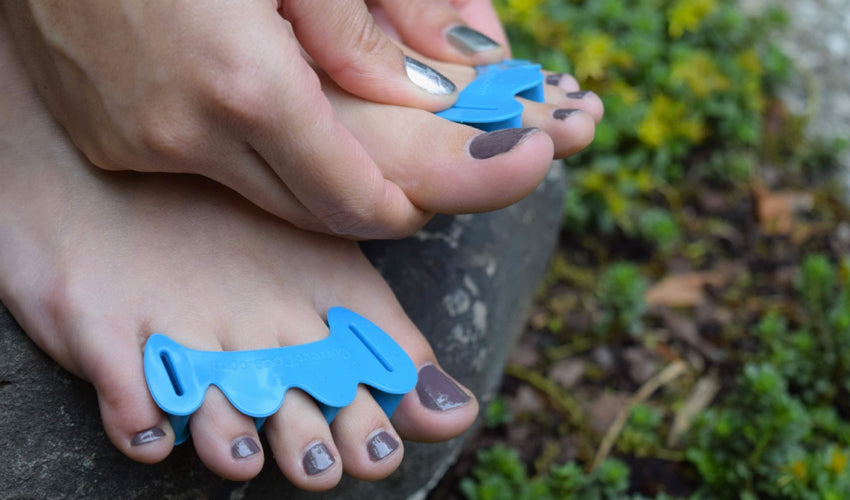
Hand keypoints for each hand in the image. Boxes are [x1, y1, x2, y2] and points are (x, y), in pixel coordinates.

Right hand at [2, 1, 463, 237]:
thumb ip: (363, 30)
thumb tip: (438, 84)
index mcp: (245, 88)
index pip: (352, 199)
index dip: (401, 209)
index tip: (426, 201)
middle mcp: (183, 133)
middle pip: (306, 209)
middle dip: (358, 200)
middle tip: (393, 174)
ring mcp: (133, 141)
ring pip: (251, 191)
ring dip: (298, 176)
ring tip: (322, 129)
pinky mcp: (103, 134)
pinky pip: (194, 165)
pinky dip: (235, 150)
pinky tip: (241, 103)